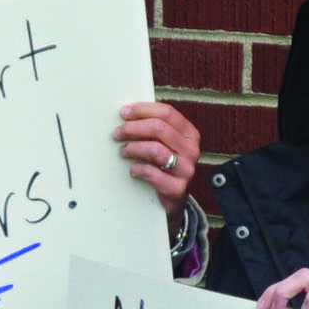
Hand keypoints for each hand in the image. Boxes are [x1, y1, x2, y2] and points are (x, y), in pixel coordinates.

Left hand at [116, 101, 199, 219]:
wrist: (175, 197)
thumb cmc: (166, 166)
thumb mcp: (166, 144)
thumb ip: (155, 128)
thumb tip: (128, 113)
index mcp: (189, 133)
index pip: (166, 113)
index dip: (142, 110)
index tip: (124, 113)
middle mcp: (191, 150)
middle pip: (158, 128)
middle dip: (133, 128)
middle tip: (118, 133)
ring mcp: (186, 170)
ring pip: (154, 149)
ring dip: (133, 148)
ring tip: (123, 151)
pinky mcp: (177, 188)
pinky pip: (151, 173)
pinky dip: (137, 169)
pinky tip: (132, 169)